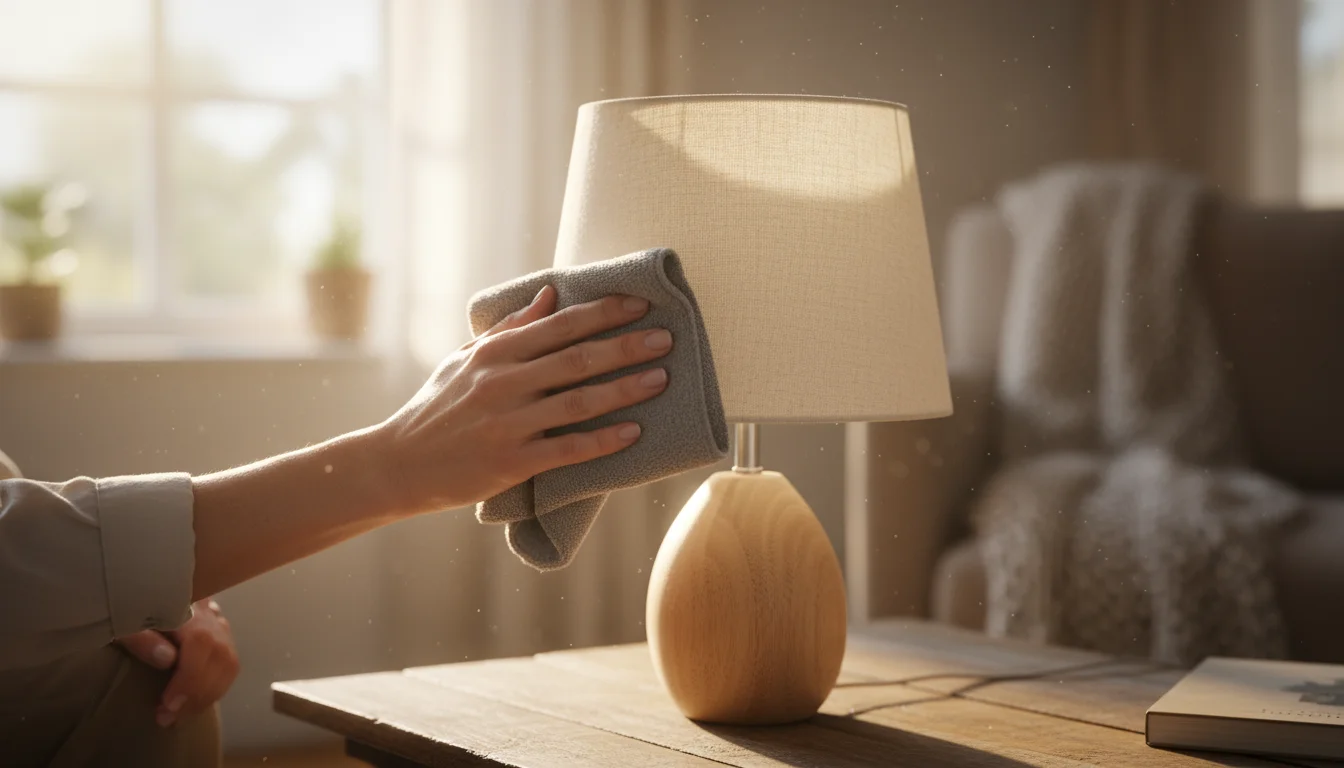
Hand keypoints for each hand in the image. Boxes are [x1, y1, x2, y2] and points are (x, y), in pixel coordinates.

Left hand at [117, 598, 239, 727]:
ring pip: (229, 660)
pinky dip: (215, 685)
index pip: (201, 643)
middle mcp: (207, 611)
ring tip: (181, 714)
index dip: (190, 678)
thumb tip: (168, 659)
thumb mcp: (120, 620)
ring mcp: (215, 620)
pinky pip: (228, 660)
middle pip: (220, 655)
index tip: (168, 706)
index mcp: (184, 605)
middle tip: (169, 718)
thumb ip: (141, 637)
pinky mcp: (216, 630)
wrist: (128, 590)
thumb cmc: (121, 605)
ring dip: (208, 693)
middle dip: (198, 694)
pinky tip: (195, 699)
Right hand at [374, 285, 672, 515]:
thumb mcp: (463, 360)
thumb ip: (509, 329)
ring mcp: (507, 423)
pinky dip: (603, 440)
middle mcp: (502, 383)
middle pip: (577, 359)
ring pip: (578, 402)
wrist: (397, 464)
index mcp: (494, 353)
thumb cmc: (435, 408)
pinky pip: (567, 449)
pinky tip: (633, 433)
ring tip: (661, 379)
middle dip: (625, 346)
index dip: (603, 313)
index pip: (559, 325)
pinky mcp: (511, 462)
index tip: (640, 305)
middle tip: (666, 339)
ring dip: (625, 389)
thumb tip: (550, 295)